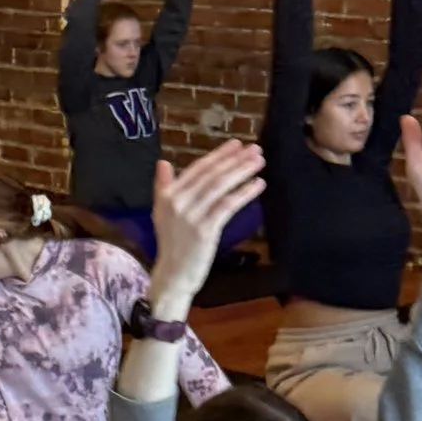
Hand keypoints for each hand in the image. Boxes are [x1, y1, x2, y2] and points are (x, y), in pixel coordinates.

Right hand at [148, 139, 265, 311]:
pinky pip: (228, 205)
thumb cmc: (172, 245)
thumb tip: (163, 162)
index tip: (236, 144)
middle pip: (211, 174)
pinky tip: (257, 184)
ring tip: (259, 161)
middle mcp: (177, 202)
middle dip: (235, 159)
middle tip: (255, 149)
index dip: (218, 155)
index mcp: (168, 195)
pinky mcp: (205, 230)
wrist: (172, 275)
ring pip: (220, 186)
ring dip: (242, 171)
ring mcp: (191, 216)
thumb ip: (163, 186)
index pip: (197, 169)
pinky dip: (244, 193)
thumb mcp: (162, 213)